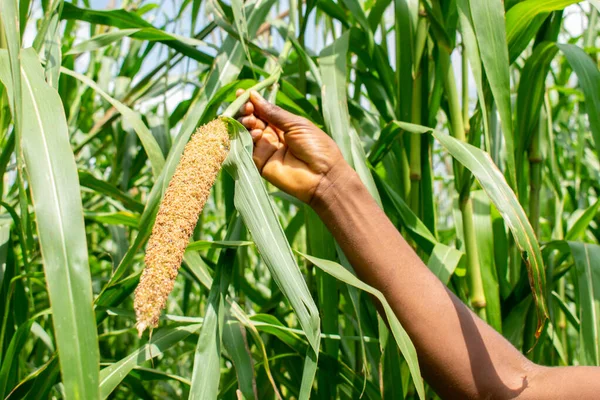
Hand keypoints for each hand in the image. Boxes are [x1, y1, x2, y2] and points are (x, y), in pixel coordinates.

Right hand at [236, 89, 346, 203]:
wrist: (323, 176)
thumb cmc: (316, 146)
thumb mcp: (296, 124)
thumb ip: (274, 112)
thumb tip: (253, 95)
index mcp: (283, 125)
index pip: (262, 111)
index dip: (251, 102)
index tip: (242, 93)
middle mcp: (271, 136)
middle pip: (251, 121)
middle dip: (246, 112)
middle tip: (247, 109)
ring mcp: (265, 150)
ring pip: (247, 133)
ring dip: (245, 124)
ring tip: (251, 121)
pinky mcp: (260, 163)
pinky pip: (247, 149)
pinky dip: (248, 139)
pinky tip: (257, 134)